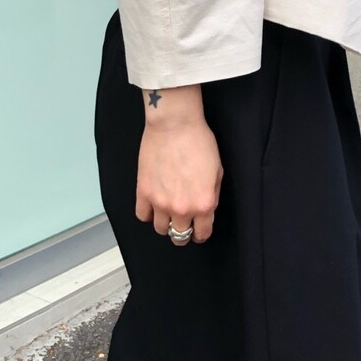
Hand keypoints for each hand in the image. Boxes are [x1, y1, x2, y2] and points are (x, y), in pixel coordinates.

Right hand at [134, 87, 222, 243]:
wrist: (175, 124)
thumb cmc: (199, 142)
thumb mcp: (218, 171)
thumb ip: (211, 195)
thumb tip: (205, 209)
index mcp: (203, 204)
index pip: (202, 233)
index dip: (202, 233)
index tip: (199, 230)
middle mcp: (181, 208)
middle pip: (179, 236)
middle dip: (184, 233)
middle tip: (184, 224)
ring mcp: (159, 202)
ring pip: (160, 229)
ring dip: (165, 224)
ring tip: (168, 213)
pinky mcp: (143, 192)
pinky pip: (142, 215)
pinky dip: (148, 213)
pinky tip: (153, 205)